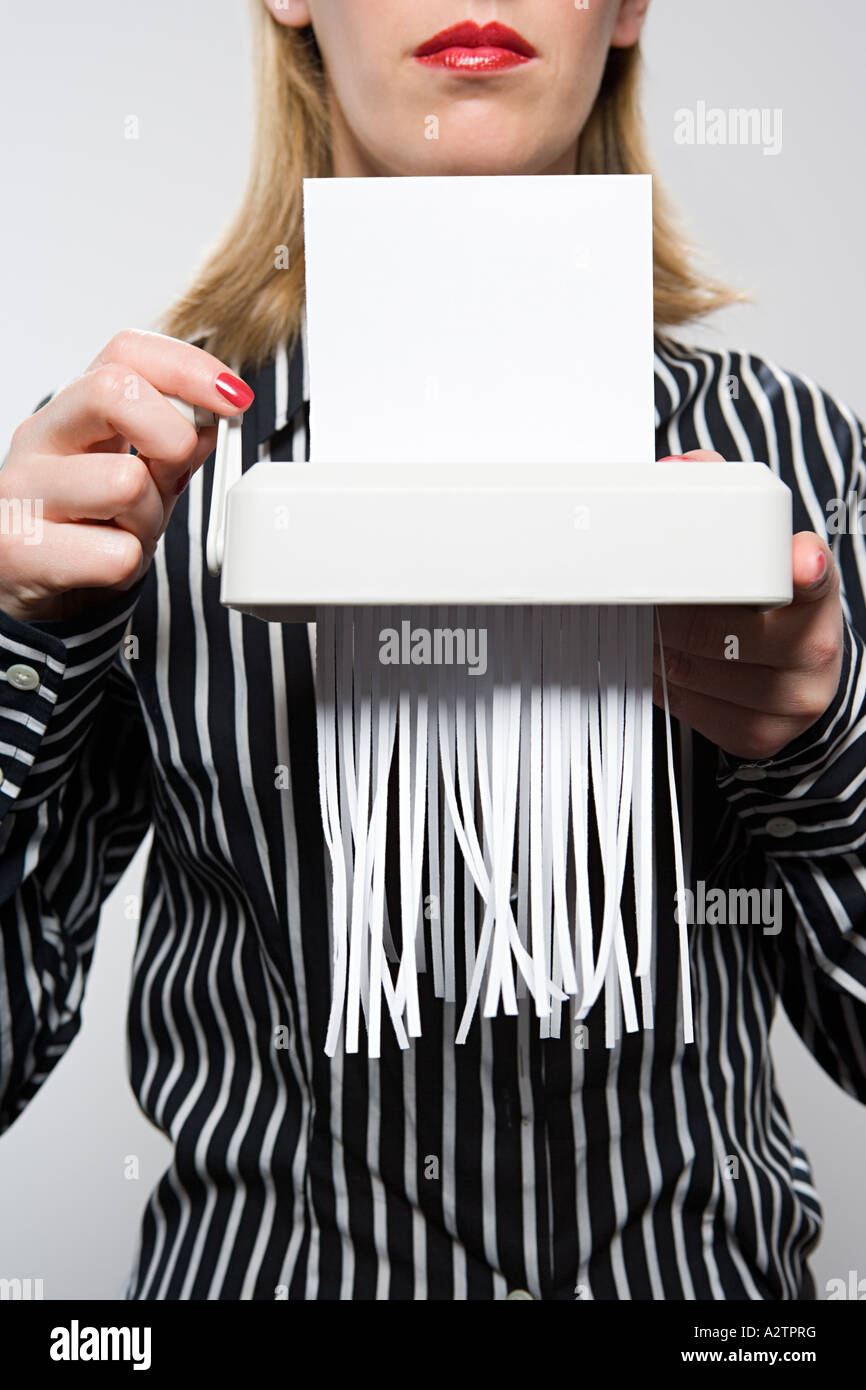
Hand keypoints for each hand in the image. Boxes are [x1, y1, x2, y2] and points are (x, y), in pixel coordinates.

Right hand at [0, 329, 254, 622]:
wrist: (28, 594)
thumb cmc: (84, 532)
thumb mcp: (139, 482)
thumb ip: (174, 448)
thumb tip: (212, 418)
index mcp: (71, 412)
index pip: (125, 352)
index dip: (188, 367)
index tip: (233, 398)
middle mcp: (37, 439)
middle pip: (113, 390)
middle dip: (172, 435)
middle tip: (172, 474)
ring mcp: (20, 492)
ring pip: (125, 481)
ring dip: (148, 518)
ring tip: (125, 532)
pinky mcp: (16, 551)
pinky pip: (115, 554)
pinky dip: (127, 566)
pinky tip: (100, 566)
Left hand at [652, 450, 843, 760]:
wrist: (797, 674)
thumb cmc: (769, 603)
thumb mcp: (758, 546)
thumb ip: (725, 496)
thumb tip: (678, 468)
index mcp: (816, 594)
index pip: (815, 579)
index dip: (805, 570)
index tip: (800, 559)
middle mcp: (813, 652)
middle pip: (716, 627)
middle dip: (671, 606)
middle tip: (649, 588)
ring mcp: (787, 701)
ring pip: (689, 667)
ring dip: (653, 642)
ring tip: (653, 622)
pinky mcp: (755, 736)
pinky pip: (683, 705)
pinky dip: (659, 678)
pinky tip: (663, 659)